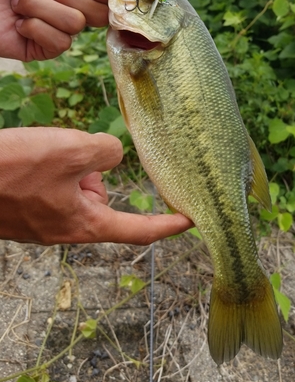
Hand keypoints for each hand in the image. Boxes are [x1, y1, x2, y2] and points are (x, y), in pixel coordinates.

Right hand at [0, 127, 192, 244]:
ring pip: (78, 188)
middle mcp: (68, 228)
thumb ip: (105, 153)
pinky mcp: (28, 208)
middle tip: (73, 154)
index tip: (191, 221)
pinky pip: (55, 185)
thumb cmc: (13, 171)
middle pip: (103, 200)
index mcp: (85, 224)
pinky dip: (54, 167)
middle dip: (96, 173)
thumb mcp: (72, 151)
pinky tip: (34, 156)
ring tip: (45, 153)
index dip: (167, 226)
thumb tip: (110, 156)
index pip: (139, 230)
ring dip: (72, 165)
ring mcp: (45, 220)